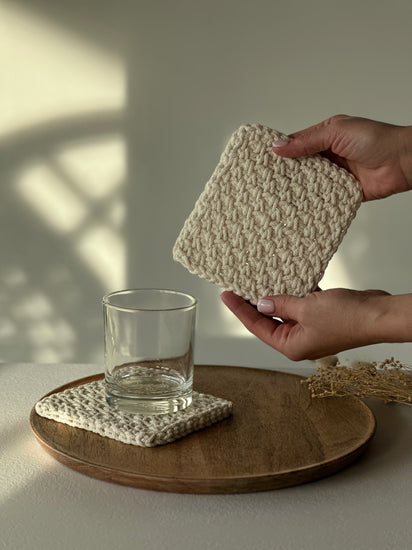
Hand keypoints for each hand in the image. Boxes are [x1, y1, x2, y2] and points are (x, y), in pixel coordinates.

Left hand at [220, 288, 390, 360]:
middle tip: (238, 285)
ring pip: (286, 311)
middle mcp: (300, 340)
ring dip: (276, 295)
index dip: (240, 309)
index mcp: (292, 345)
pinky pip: (303, 304)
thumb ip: (282, 304)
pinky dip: (296, 292)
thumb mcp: (306, 308)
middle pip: (269, 320)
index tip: (226, 294)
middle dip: (255, 302)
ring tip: (259, 279)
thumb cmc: (348, 319)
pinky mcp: (324, 317)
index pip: (257, 326)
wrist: (379, 315)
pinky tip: (288, 278)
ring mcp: (312, 329)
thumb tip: (263, 303)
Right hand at [272, 115, 411, 200]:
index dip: (280, 151)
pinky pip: (323, 198)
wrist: (402, 162)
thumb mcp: (337, 132)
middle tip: (265, 182)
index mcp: (325, 136)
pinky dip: (313, 202)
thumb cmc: (376, 140)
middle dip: (285, 173)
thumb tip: (278, 146)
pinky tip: (299, 206)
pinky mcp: (341, 192)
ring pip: (309, 183)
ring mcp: (334, 175)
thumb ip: (307, 141)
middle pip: (300, 166)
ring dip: (297, 189)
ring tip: (276, 196)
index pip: (296, 143)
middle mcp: (328, 156)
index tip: (261, 160)